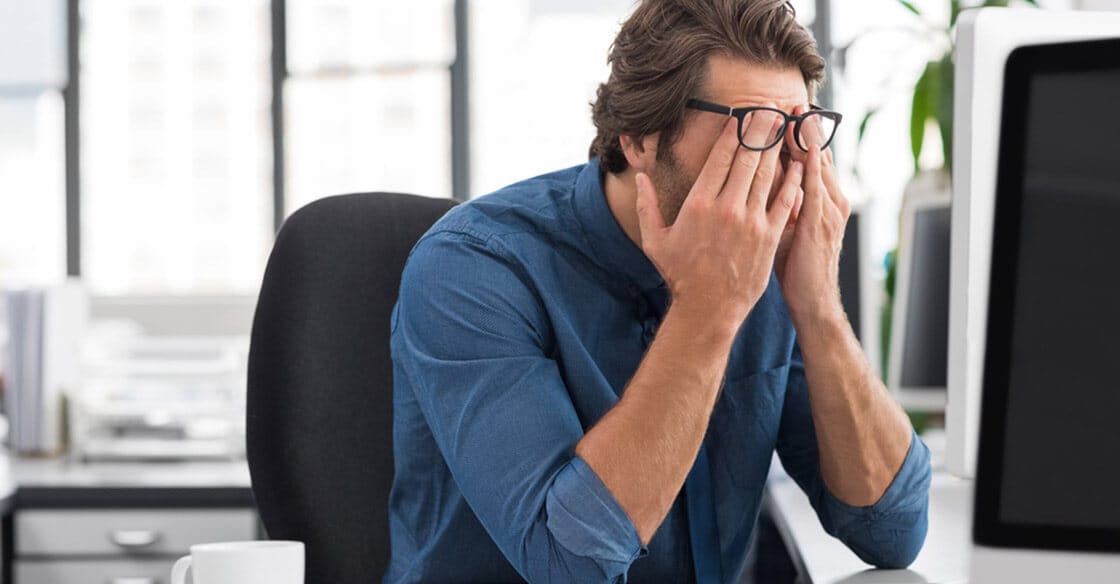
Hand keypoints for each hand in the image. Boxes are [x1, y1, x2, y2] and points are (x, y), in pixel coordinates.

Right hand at [636, 116, 803, 333]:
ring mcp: (751, 222)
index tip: (741, 115)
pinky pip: (785, 201)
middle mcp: (726, 207)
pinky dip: (793, 180)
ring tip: (784, 127)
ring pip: (768, 175)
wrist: (708, 308)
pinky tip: (799, 164)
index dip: (733, 132)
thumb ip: (646, 205)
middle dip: (760, 130)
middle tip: (769, 109)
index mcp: (699, 203)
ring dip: (777, 148)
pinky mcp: (769, 236)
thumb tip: (639, 177)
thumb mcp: (655, 240)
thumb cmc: (680, 275)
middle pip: (748, 158)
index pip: (721, 157)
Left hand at [774, 105, 849, 323]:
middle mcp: (830, 199)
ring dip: (806, 137)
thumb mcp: (791, 229)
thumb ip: (784, 204)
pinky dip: (808, 164)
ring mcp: (828, 209)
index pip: (811, 159)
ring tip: (796, 111)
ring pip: (817, 164)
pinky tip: (800, 146)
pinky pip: (813, 186)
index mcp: (823, 200)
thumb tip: (766, 184)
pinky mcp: (820, 222)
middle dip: (804, 126)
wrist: (814, 301)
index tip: (786, 111)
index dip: (800, 134)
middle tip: (791, 99)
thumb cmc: (798, 268)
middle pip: (816, 154)